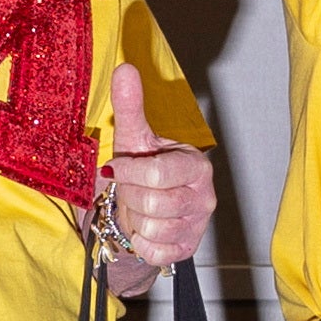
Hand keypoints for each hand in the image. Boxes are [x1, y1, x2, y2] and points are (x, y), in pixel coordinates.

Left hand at [98, 64, 211, 274]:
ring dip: (134, 217)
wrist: (143, 210)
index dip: (130, 173)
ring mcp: (197, 225)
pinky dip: (141, 242)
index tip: (116, 167)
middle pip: (154, 203)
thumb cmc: (141, 170)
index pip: (159, 174)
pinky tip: (142, 228)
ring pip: (153, 227)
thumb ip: (131, 105)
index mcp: (196, 166)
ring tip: (137, 207)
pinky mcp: (187, 249)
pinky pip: (155, 252)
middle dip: (130, 196)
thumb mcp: (134, 137)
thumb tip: (126, 68)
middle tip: (128, 189)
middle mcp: (204, 196)